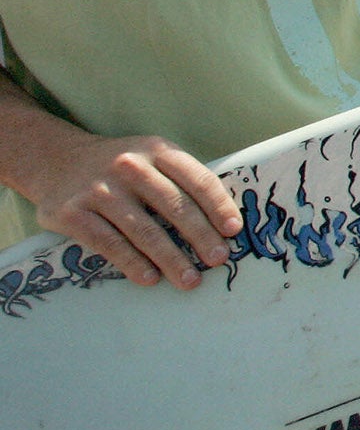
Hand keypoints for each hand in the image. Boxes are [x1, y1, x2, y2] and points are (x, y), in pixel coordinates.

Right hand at [28, 132, 241, 289]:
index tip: (234, 230)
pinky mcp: (73, 213)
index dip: (218, 206)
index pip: (197, 179)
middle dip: (200, 236)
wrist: (56, 161)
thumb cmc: (121, 168)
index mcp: (157, 150)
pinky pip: (109, 243)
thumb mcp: (152, 158)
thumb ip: (181, 182)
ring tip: (190, 279)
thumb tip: (221, 223)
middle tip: (219, 260)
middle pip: (174, 206)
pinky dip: (132, 263)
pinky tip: (150, 277)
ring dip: (171, 258)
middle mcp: (130, 166)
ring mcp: (100, 190)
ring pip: (144, 229)